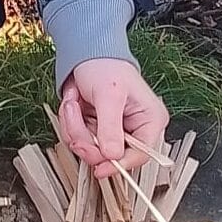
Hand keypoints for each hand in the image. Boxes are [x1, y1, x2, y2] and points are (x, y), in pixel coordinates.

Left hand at [58, 60, 169, 176]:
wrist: (87, 53)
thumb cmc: (106, 66)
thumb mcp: (109, 95)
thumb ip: (110, 127)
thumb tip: (112, 155)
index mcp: (150, 121)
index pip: (140, 155)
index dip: (118, 165)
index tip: (99, 168)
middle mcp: (135, 129)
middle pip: (110, 155)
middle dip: (86, 137)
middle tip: (75, 113)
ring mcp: (114, 131)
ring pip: (90, 148)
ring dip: (75, 126)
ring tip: (74, 102)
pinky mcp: (97, 130)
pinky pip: (79, 139)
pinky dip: (71, 122)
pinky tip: (74, 103)